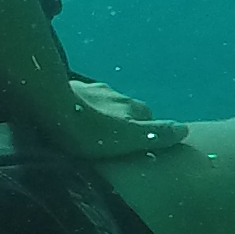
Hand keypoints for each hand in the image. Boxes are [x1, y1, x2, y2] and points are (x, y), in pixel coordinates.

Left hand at [46, 78, 185, 161]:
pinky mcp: (68, 88)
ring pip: (102, 102)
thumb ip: (156, 135)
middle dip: (121, 121)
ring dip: (100, 114)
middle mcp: (115, 93)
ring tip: (89, 131)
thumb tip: (185, 129)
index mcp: (131, 106)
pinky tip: (69, 118)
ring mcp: (91, 89)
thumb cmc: (89, 131)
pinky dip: (79, 108)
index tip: (135, 145)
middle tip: (110, 140)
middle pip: (125, 108)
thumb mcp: (128, 139)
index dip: (143, 131)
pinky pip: (79, 99)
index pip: (147, 117)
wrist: (49, 107)